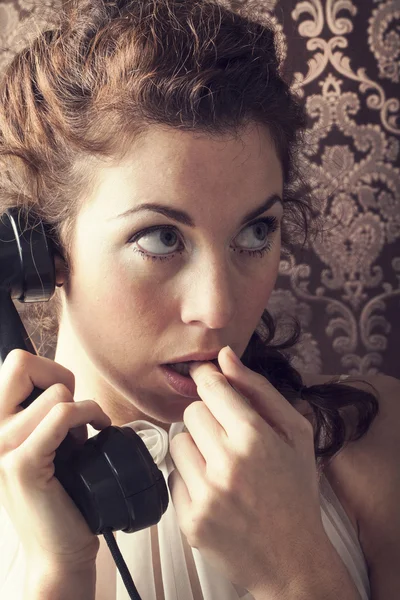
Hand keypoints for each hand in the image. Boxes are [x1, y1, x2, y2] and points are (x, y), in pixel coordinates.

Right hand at [0, 350, 110, 571]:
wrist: (57, 550)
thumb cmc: (59, 492)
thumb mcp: (44, 442)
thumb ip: (43, 412)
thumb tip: (63, 379)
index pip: (14, 362)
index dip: (47, 370)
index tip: (65, 396)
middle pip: (22, 362)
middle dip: (60, 378)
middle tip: (75, 409)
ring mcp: (2, 448)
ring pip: (57, 394)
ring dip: (84, 409)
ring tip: (81, 436)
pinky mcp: (23, 464)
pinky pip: (63, 416)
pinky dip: (89, 417)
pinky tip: (97, 433)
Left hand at [168, 346, 327, 597]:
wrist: (292, 557)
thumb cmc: (296, 489)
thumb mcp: (295, 432)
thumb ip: (258, 389)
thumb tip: (224, 356)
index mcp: (255, 437)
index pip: (210, 386)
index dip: (208, 379)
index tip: (208, 380)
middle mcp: (227, 464)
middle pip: (191, 412)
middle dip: (208, 418)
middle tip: (229, 438)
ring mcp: (206, 495)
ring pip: (178, 442)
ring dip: (196, 448)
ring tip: (222, 466)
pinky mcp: (190, 520)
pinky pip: (174, 476)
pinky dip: (190, 478)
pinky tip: (215, 490)